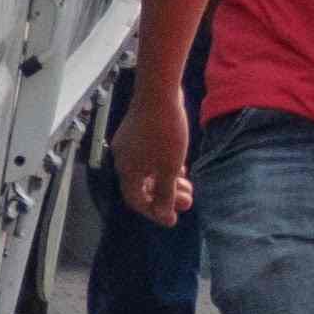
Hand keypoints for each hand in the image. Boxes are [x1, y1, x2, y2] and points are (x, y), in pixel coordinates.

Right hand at [118, 79, 189, 225]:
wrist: (158, 93)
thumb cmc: (164, 131)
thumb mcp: (169, 167)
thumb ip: (165, 192)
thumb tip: (164, 215)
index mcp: (127, 171)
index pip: (137, 201)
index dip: (155, 212)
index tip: (173, 219)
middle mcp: (124, 160)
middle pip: (143, 187)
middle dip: (166, 197)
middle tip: (188, 202)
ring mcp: (130, 146)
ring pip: (148, 172)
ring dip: (167, 182)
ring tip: (189, 187)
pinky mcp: (138, 134)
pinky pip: (149, 158)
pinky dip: (163, 167)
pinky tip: (181, 169)